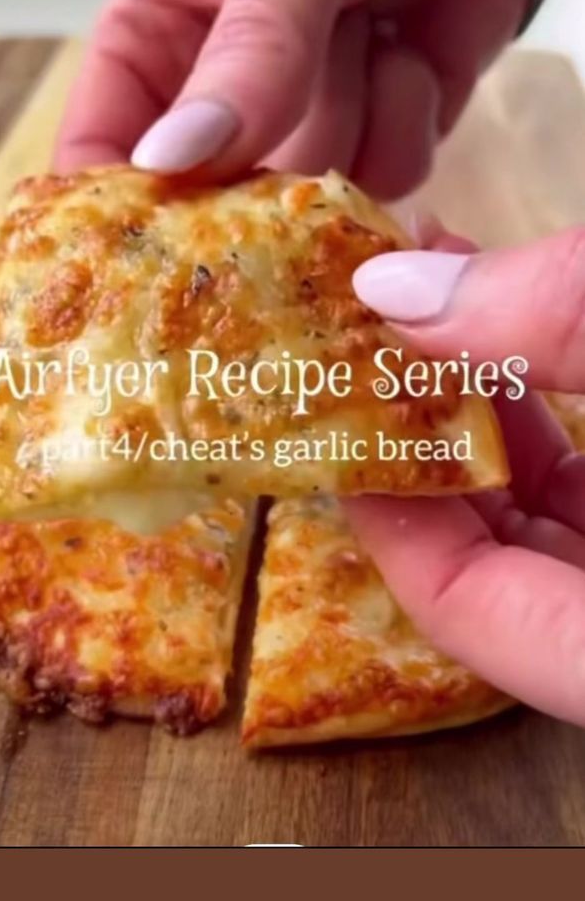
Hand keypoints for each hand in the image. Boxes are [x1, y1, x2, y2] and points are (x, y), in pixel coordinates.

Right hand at [56, 0, 529, 198]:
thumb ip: (247, 51)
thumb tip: (174, 159)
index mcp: (158, 36)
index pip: (103, 147)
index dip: (120, 208)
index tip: (154, 247)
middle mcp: (224, 91)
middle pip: (213, 198)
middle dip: (259, 170)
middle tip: (294, 117)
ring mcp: (306, 115)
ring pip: (306, 193)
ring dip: (350, 116)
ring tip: (367, 29)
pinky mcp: (382, 127)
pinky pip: (385, 178)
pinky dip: (409, 121)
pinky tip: (410, 50)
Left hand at [350, 225, 584, 725]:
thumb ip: (565, 318)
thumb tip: (399, 287)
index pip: (470, 612)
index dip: (389, 514)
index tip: (338, 414)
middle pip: (504, 568)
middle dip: (431, 446)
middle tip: (374, 341)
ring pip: (554, 526)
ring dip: (492, 418)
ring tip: (438, 310)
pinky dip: (555, 419)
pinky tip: (519, 329)